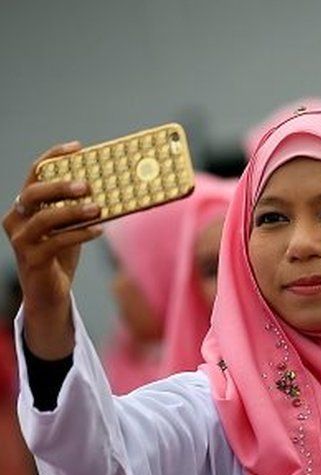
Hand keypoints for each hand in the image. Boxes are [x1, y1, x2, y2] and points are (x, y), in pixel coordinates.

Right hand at [3, 142, 102, 358]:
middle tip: (88, 184)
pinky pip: (55, 243)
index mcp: (25, 205)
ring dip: (73, 211)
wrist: (50, 292)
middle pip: (34, 193)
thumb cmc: (61, 253)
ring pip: (44, 219)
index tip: (77, 148)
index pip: (35, 173)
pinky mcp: (32, 260)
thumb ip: (81, 206)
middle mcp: (16, 219)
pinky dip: (78, 234)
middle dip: (60, 186)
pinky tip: (99, 230)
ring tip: (98, 208)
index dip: (53, 157)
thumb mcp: (70, 225)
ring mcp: (21, 240)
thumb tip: (114, 185)